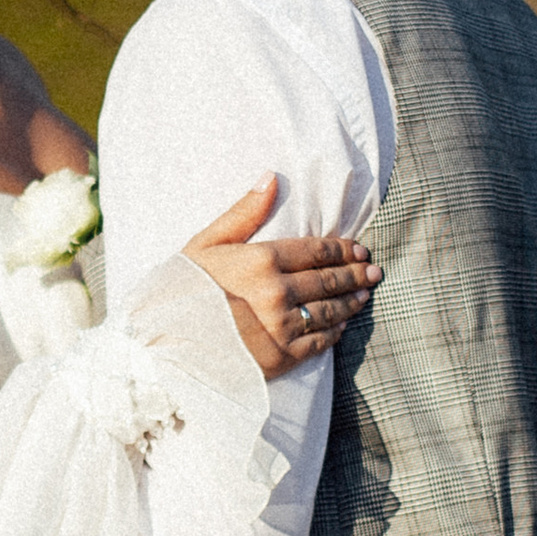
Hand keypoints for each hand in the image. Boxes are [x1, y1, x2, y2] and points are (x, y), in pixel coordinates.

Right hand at [184, 179, 380, 375]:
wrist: (163, 346)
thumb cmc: (181, 290)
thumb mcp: (206, 243)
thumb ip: (244, 212)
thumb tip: (272, 177)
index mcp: (262, 261)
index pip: (317, 251)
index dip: (342, 249)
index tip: (359, 249)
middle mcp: (278, 293)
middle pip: (329, 280)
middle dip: (356, 273)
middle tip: (373, 270)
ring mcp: (282, 328)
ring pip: (330, 311)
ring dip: (351, 301)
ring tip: (364, 294)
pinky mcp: (281, 358)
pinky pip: (319, 343)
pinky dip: (335, 332)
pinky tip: (342, 325)